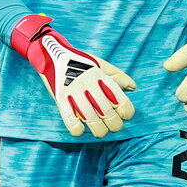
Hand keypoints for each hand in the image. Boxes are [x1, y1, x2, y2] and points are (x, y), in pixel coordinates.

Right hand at [12, 14, 135, 137]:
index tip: (125, 115)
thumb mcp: (101, 64)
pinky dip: (77, 130)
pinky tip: (80, 129)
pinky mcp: (61, 99)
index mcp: (101, 77)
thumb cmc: (81, 62)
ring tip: (99, 130)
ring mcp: (74, 92)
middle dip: (115, 125)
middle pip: (109, 114)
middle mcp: (89, 85)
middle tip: (113, 126)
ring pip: (92, 121)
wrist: (53, 55)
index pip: (121, 101)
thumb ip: (118, 76)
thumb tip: (133, 87)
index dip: (127, 112)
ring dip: (98, 131)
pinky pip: (71, 121)